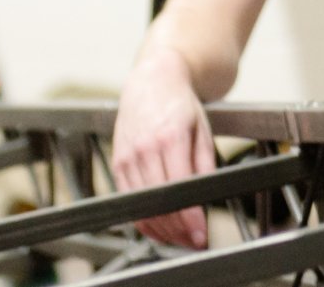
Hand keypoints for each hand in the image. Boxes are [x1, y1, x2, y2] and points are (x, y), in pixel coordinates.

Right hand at [110, 48, 215, 247]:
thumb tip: (206, 198)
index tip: (201, 235)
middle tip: (195, 241)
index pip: (179, 190)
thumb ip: (204, 165)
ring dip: (161, 230)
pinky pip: (128, 200)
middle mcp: (144, 149)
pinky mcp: (117, 162)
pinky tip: (160, 227)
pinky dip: (143, 218)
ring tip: (181, 238)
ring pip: (141, 206)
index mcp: (169, 138)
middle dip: (178, 230)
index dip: (190, 219)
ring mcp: (127, 156)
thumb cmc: (181, 106)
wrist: (152, 81)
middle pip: (158, 203)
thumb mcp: (202, 130)